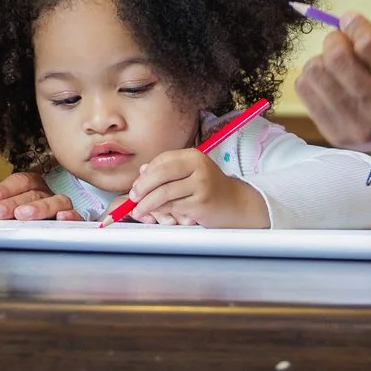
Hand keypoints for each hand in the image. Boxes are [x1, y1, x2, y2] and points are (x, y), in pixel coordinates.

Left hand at [0, 170, 79, 221]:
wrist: (46, 235)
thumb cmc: (21, 219)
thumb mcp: (3, 211)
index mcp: (31, 186)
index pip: (19, 181)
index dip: (3, 189)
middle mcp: (47, 193)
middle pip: (32, 192)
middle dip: (12, 202)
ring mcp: (61, 206)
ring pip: (55, 201)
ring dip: (38, 207)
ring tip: (22, 215)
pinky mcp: (74, 221)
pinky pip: (76, 216)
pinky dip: (70, 216)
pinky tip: (61, 218)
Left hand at [121, 149, 268, 228]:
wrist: (237, 204)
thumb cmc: (210, 188)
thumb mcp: (191, 173)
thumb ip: (168, 170)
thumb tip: (142, 171)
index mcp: (193, 156)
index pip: (162, 160)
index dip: (145, 173)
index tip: (136, 184)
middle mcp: (198, 167)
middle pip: (160, 174)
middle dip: (142, 187)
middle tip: (133, 197)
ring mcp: (201, 186)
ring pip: (164, 193)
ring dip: (147, 203)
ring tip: (138, 210)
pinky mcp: (201, 204)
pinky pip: (173, 207)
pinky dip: (160, 211)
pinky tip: (155, 214)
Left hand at [294, 0, 370, 170]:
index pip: (370, 46)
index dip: (355, 24)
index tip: (353, 20)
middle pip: (338, 59)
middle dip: (336, 38)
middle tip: (344, 38)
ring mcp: (362, 130)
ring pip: (316, 73)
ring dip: (323, 57)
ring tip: (341, 61)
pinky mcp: (339, 137)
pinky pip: (304, 90)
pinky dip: (313, 75)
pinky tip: (333, 78)